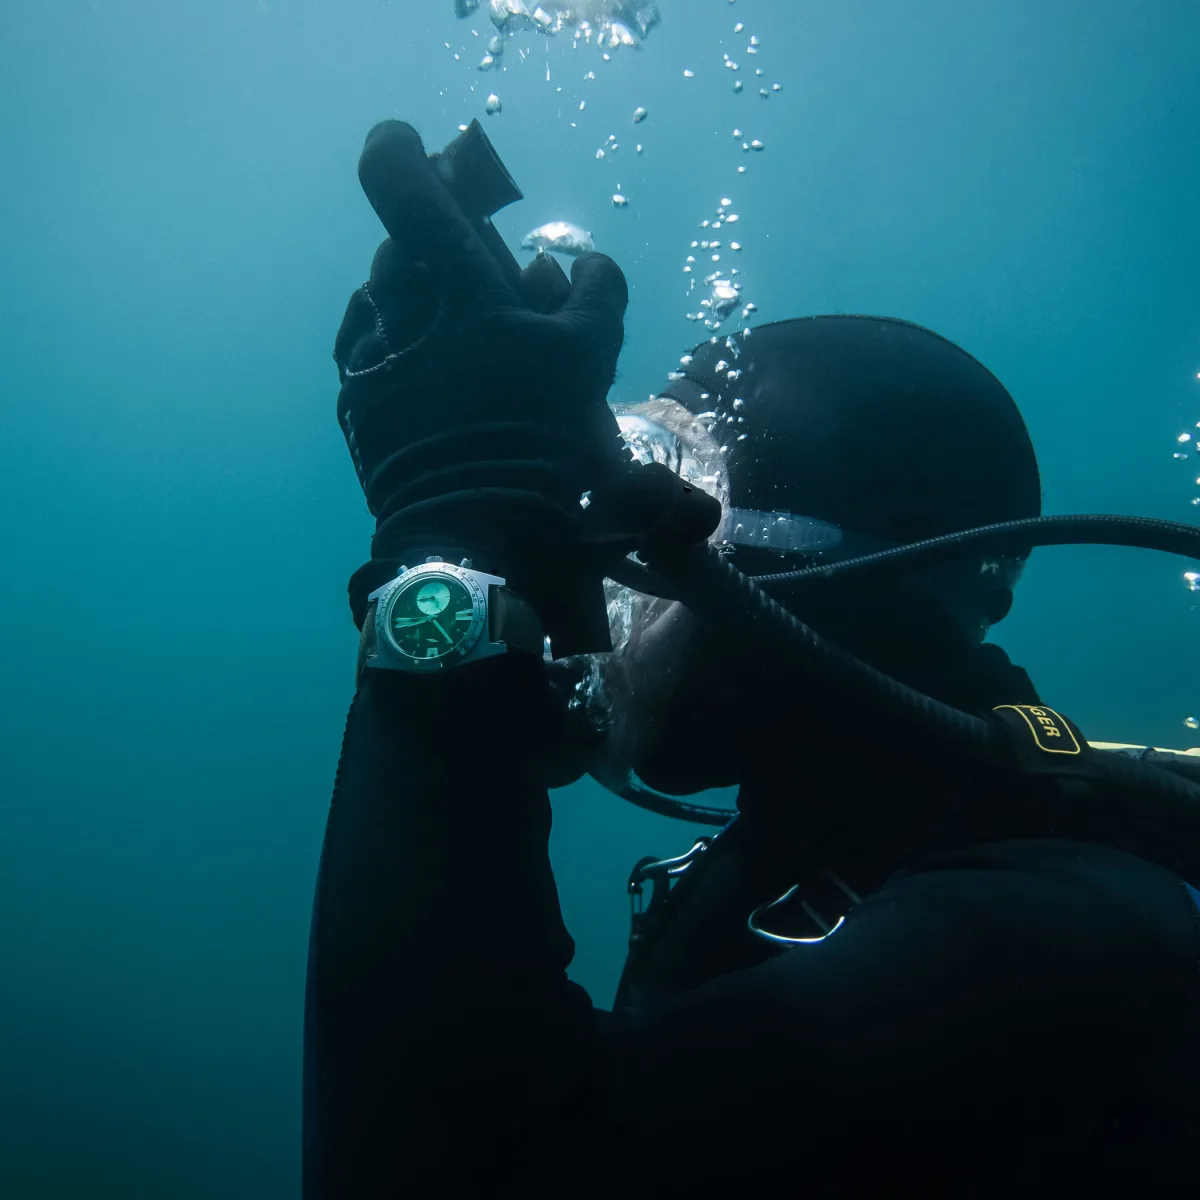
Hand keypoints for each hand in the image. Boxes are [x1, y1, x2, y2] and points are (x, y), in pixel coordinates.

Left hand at [334, 121, 630, 652]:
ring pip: (378, 300)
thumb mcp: (589, 363)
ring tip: (444, 320)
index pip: (407, 192)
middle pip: (395, 249)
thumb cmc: (537, 443)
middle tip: (458, 258)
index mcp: (457, 292)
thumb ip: (596, 295)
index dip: (399, 152)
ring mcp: (371, 363)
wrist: (473, 534)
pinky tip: (415, 360)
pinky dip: (390, 341)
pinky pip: (366, 351)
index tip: (405, 141)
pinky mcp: (357, 407)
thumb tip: (587, 261)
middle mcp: (400, 316)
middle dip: (425, 242)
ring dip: (408, 294)